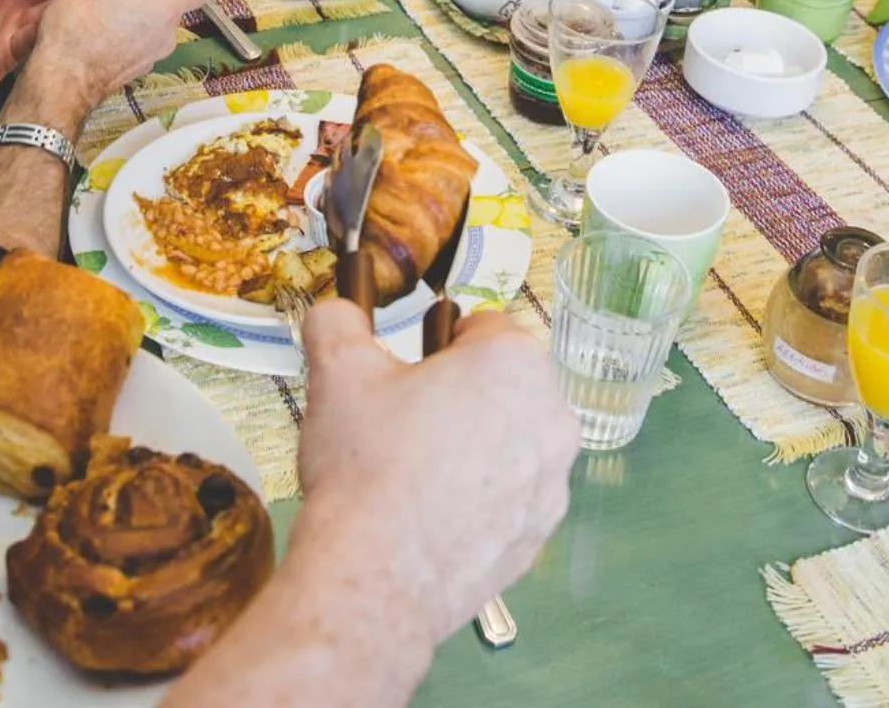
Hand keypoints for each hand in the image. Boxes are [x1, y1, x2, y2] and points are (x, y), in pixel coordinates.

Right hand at [19, 0, 210, 113]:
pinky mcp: (138, 68)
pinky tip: (101, 31)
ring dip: (136, 14)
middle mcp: (168, 33)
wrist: (64, 77)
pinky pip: (141, 43)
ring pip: (154, 25)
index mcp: (166, 5)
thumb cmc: (81, 26)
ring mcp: (155, 54)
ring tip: (104, 9)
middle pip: (173, 6)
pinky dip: (127, 35)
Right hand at [294, 302, 577, 646]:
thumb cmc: (366, 464)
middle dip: (460, 396)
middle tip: (404, 424)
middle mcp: (551, 417)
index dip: (438, 346)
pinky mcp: (538, 535)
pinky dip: (479, 501)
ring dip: (473, 448)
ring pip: (509, 443)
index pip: (482, 327)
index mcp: (515, 362)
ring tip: (413, 476)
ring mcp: (552, 483)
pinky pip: (510, 499)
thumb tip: (336, 312)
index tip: (407, 374)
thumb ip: (338, 323)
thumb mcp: (338, 372)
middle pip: (503, 387)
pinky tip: (431, 517)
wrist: (376, 575)